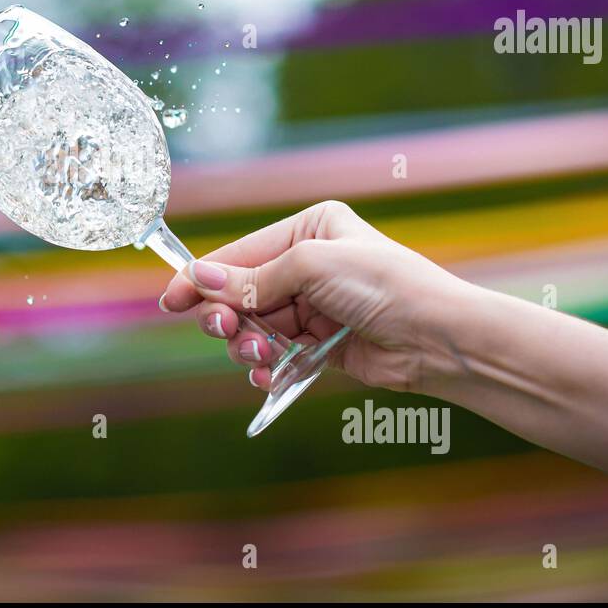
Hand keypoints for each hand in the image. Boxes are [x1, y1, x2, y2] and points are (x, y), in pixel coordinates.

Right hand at [159, 201, 472, 392]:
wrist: (438, 338)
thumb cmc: (386, 286)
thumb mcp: (312, 268)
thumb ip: (253, 278)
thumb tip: (199, 278)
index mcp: (309, 230)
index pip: (240, 254)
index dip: (202, 278)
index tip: (170, 301)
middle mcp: (308, 266)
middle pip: (240, 293)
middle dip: (226, 315)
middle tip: (225, 331)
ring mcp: (313, 307)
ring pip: (253, 328)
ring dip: (247, 345)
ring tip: (258, 356)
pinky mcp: (320, 345)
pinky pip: (275, 356)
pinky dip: (265, 368)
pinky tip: (268, 376)